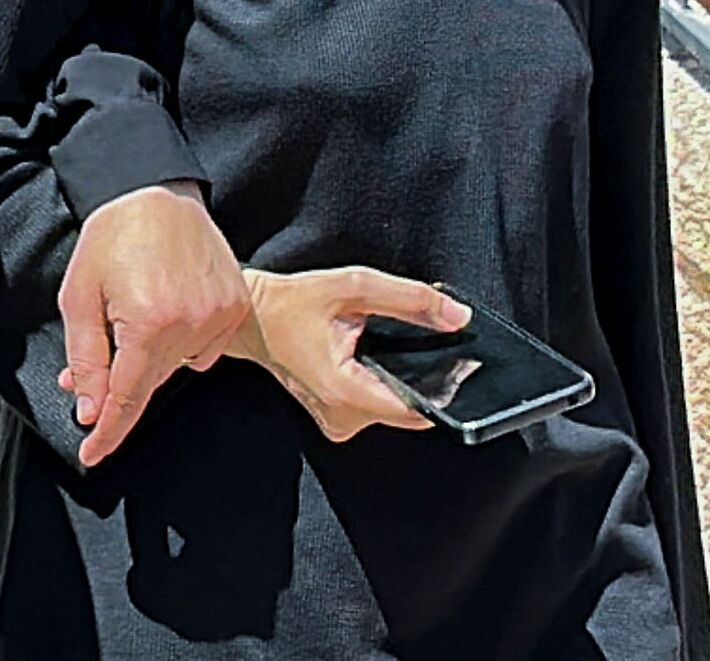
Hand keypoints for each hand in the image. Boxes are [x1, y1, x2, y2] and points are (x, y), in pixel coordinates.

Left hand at [57, 182, 250, 467]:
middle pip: (149, 383)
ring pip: (176, 367)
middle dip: (116, 384)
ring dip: (148, 357)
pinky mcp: (235, 308)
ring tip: (129, 314)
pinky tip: (163, 310)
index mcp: (149, 323)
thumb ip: (86, 359)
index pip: (126, 397)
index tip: (92, 455)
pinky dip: (180, 342)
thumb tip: (91, 409)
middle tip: (88, 373)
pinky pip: (204, 349)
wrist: (155, 191)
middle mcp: (191, 325)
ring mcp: (220, 318)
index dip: (108, 431)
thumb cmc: (113, 236)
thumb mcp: (80, 297)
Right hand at [227, 267, 466, 443]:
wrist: (250, 318)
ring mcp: (337, 422)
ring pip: (395, 410)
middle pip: (411, 411)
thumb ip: (409, 299)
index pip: (420, 409)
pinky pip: (376, 408)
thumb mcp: (352, 286)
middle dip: (425, 380)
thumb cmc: (289, 303)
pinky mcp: (335, 419)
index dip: (446, 389)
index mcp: (346, 392)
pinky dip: (384, 386)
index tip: (459, 366)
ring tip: (383, 348)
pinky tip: (369, 360)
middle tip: (415, 343)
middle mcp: (342, 418)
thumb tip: (458, 317)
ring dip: (403, 382)